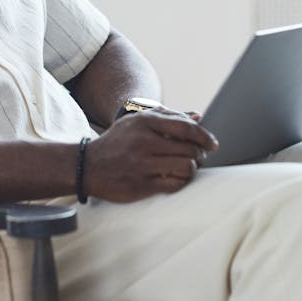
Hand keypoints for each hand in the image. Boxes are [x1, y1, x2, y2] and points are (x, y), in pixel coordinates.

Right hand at [84, 112, 218, 202]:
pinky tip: (177, 178)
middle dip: (200, 154)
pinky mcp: (141, 185)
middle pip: (189, 149)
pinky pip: (174, 184)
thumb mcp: (138, 122)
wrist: (88, 166)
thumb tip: (197, 117)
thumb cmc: (118, 142)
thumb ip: (168, 117)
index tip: (213, 143)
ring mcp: (143, 164)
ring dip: (192, 169)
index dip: (204, 136)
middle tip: (199, 157)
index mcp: (145, 121)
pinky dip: (181, 181)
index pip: (185, 127)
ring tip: (189, 168)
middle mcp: (144, 141)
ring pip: (185, 167)